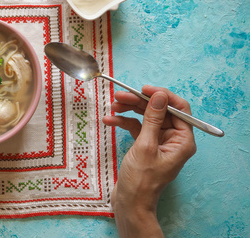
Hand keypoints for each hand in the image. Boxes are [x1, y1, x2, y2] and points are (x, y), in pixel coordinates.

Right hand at [103, 85, 196, 237]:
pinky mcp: (145, 145)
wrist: (130, 203)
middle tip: (120, 95)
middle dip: (139, 102)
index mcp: (182, 140)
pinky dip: (124, 122)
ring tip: (113, 105)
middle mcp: (173, 139)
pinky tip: (110, 120)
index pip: (178, 108)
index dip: (161, 96)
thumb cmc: (141, 180)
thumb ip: (153, 118)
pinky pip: (137, 127)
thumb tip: (159, 95)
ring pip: (146, 117)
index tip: (143, 89)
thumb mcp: (145, 146)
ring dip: (129, 110)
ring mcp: (159, 142)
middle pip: (159, 110)